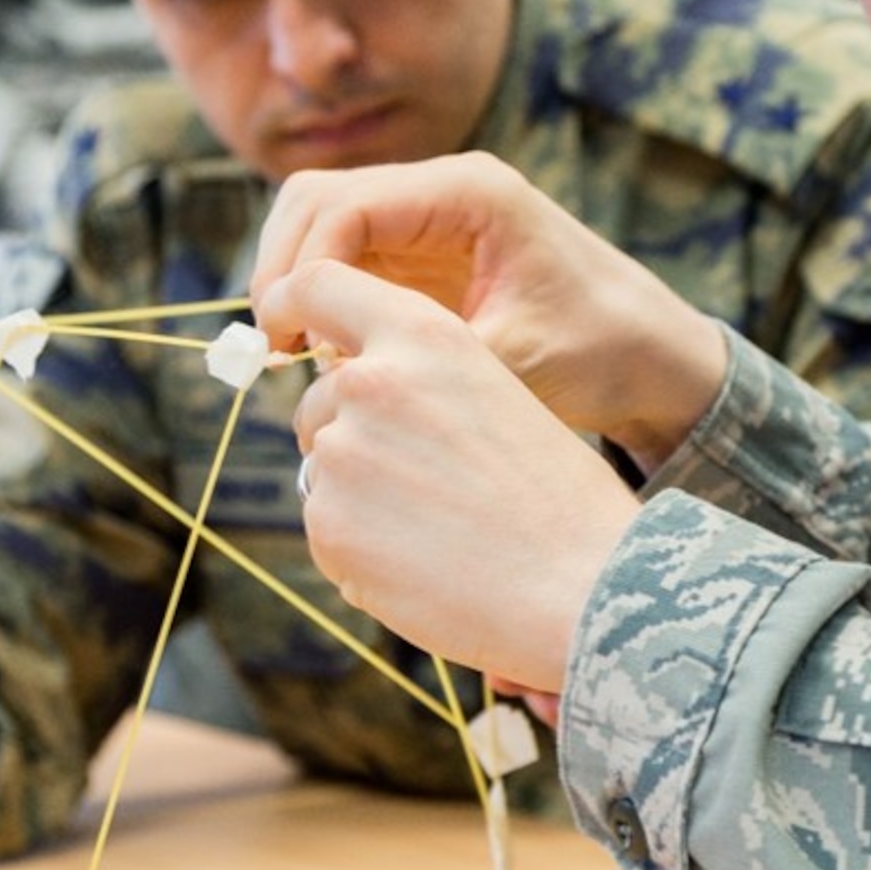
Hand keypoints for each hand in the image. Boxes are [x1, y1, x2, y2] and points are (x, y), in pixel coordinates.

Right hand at [251, 152, 727, 470]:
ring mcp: (428, 220)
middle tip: (276, 345)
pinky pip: (346, 261)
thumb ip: (425, 357)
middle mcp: (442, 191)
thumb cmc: (600, 349)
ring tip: (296, 352)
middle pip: (317, 200)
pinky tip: (328, 355)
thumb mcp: (517, 360)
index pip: (345, 206)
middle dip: (284, 267)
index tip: (286, 337)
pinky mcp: (422, 257)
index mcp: (469, 192)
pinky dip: (322, 300)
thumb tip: (331, 379)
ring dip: (296, 282)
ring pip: (322, 226)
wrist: (651, 353)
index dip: (301, 269)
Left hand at [258, 259, 642, 692]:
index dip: (289, 307)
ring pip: (323, 469)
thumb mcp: (496, 393)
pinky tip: (426, 565)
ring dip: (359, 497)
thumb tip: (353, 400)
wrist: (585, 585)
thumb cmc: (560, 497)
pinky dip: (361, 551)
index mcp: (424, 334)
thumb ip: (420, 381)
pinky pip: (327, 532)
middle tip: (424, 482)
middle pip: (319, 399)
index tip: (285, 336)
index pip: (316, 284)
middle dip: (350, 435)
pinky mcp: (328, 525)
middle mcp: (372, 381)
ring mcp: (342, 454)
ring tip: (439, 528)